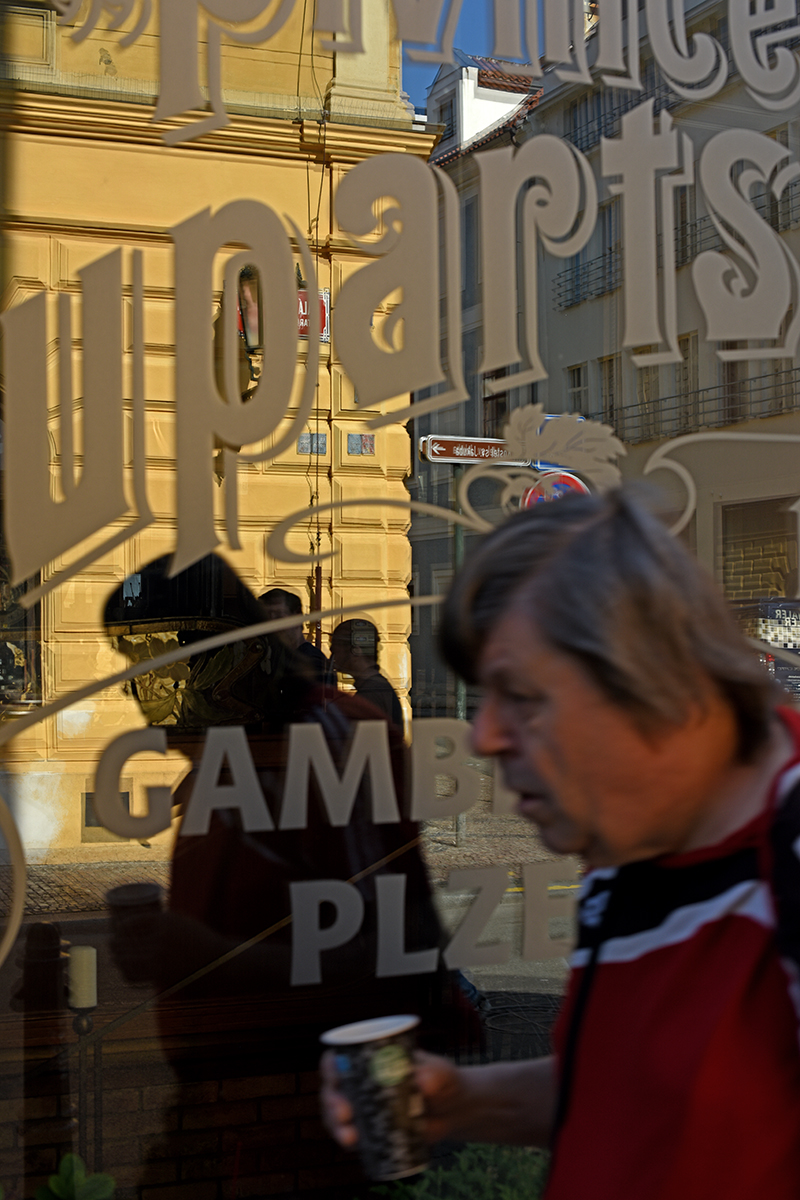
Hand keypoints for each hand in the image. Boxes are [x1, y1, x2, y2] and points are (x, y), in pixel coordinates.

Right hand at [320, 1048, 465, 1148]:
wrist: (454, 1111)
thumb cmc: (444, 1081)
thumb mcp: (441, 1072)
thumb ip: (435, 1074)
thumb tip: (423, 1083)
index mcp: (372, 1059)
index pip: (342, 1057)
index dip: (332, 1066)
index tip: (336, 1078)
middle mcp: (362, 1082)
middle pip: (334, 1089)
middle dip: (332, 1102)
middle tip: (345, 1114)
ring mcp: (364, 1108)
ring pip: (337, 1115)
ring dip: (337, 1127)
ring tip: (350, 1138)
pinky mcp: (371, 1130)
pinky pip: (352, 1137)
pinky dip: (349, 1142)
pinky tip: (354, 1147)